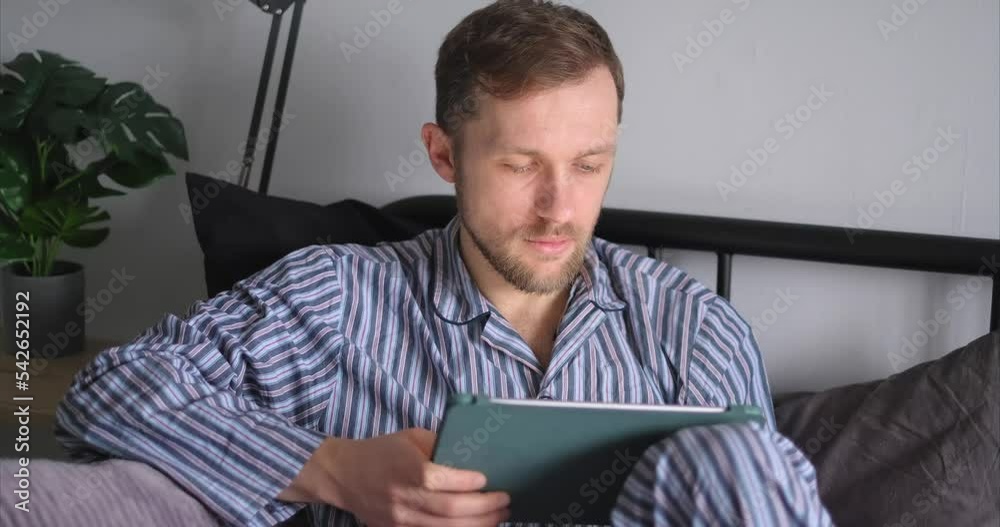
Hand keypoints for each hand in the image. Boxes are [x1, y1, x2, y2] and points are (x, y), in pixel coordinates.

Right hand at [279, 428, 509, 525]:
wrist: (343, 474)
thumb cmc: (381, 451)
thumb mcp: (411, 437)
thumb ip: (441, 445)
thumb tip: (474, 453)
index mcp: (408, 470)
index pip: (445, 481)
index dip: (470, 483)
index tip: (487, 480)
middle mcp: (404, 497)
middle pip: (451, 511)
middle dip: (484, 508)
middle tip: (505, 501)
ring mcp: (400, 519)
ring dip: (477, 525)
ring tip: (498, 517)